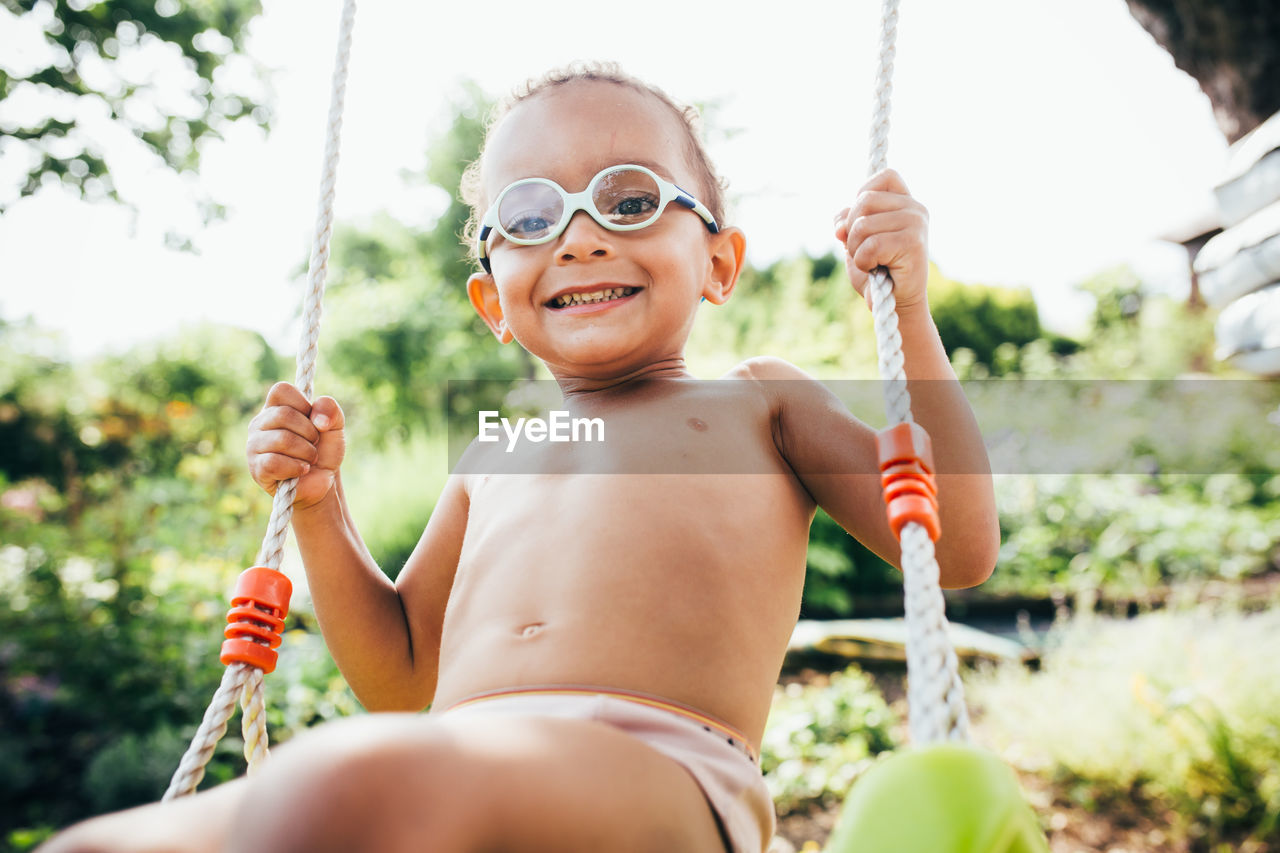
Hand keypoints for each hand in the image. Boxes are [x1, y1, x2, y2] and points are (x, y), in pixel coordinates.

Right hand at [246, 382, 345, 509]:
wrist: (322, 482)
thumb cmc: (324, 450)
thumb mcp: (335, 426)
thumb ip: (331, 410)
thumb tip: (318, 419)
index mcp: (275, 407)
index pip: (281, 389)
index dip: (303, 404)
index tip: (313, 420)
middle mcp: (260, 423)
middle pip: (283, 415)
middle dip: (310, 432)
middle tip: (314, 444)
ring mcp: (254, 446)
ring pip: (281, 440)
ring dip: (307, 452)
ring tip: (309, 459)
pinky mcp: (257, 468)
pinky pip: (274, 462)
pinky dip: (296, 467)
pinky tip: (302, 470)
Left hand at [833, 169, 929, 311]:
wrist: (895, 304)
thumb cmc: (877, 270)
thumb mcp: (856, 240)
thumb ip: (847, 222)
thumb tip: (841, 224)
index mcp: (905, 202)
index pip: (884, 176)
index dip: (862, 195)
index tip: (860, 220)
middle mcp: (916, 208)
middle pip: (864, 201)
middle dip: (851, 230)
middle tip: (862, 250)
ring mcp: (916, 224)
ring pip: (863, 225)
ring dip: (856, 249)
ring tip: (871, 262)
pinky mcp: (913, 243)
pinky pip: (871, 245)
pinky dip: (863, 262)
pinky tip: (876, 269)